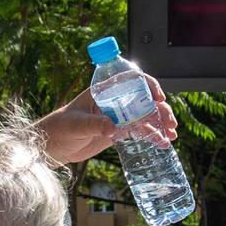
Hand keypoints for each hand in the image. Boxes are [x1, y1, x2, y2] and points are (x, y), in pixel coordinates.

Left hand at [37, 76, 178, 164]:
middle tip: (170, 122)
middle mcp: (115, 101)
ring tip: (172, 134)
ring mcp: (118, 117)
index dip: (148, 85)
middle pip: (144, 100)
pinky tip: (163, 143)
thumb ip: (94, 124)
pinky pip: (140, 131)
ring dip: (161, 123)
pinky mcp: (118, 132)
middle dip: (160, 109)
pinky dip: (153, 136)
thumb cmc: (60, 128)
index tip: (158, 97)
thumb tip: (112, 128)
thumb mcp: (77, 124)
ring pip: (146, 116)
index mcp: (105, 91)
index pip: (132, 80)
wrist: (53, 145)